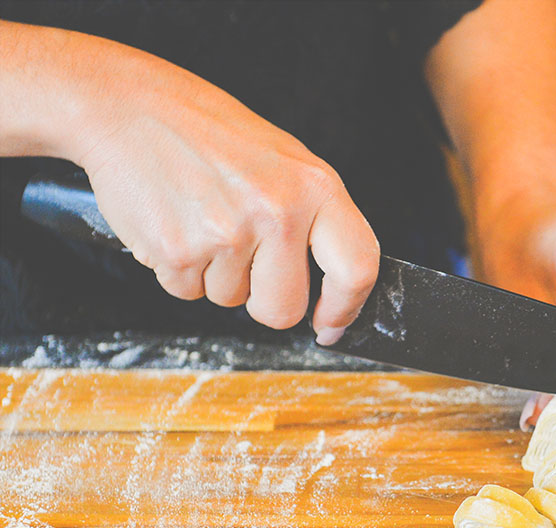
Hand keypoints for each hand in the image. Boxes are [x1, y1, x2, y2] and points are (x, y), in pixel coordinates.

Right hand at [71, 33, 377, 339]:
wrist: (128, 106)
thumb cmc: (209, 133)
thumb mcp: (286, 161)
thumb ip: (316, 220)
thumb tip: (337, 289)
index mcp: (316, 186)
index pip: (357, 269)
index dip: (346, 308)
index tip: (331, 324)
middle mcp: (277, 212)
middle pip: (285, 309)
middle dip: (265, 301)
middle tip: (246, 260)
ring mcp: (227, 233)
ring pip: (231, 301)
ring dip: (216, 274)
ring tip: (203, 217)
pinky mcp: (177, 251)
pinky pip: (188, 292)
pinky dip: (181, 269)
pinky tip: (177, 222)